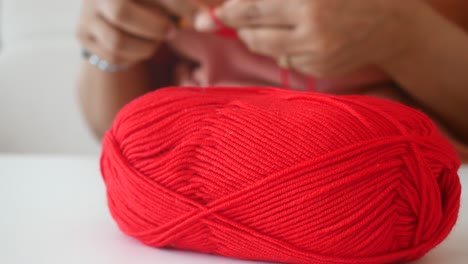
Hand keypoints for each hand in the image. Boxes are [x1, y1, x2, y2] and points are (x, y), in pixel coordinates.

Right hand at [76, 0, 200, 65]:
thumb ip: (189, 3)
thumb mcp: (164, 2)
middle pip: (122, 10)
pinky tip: (140, 47)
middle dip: (155, 26)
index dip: (180, 2)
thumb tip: (217, 7)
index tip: (202, 16)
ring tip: (155, 39)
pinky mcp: (83, 36)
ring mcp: (87, 14)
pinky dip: (134, 56)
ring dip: (146, 45)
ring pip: (118, 40)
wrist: (112, 19)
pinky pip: (113, 56)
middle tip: (172, 31)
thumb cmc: (150, 5)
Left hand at [195, 0, 410, 77]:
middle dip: (237, 27)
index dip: (228, 13)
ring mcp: (315, 54)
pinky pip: (286, 59)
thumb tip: (243, 4)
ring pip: (268, 50)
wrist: (393, 24)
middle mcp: (310, 30)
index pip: (253, 9)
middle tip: (226, 18)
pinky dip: (282, 48)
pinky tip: (296, 36)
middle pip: (254, 34)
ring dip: (258, 37)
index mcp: (309, 2)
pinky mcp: (320, 69)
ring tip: (268, 23)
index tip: (210, 15)